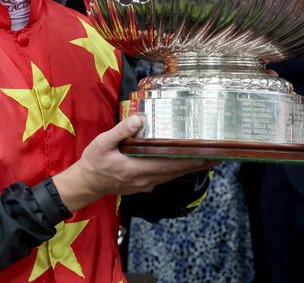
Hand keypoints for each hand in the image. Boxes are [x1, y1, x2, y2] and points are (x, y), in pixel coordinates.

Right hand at [54, 115, 214, 212]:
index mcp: (138, 168)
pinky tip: (184, 165)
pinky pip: (165, 177)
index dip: (191, 159)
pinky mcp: (143, 185)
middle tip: (217, 155)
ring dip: (190, 168)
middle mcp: (146, 179)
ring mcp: (146, 184)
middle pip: (177, 171)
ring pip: (173, 176)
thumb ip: (121, 131)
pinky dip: (178, 171)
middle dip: (198, 163)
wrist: (86, 184)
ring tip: (207, 160)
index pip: (171, 163)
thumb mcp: (102, 143)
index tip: (208, 153)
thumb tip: (139, 119)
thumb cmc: (93, 162)